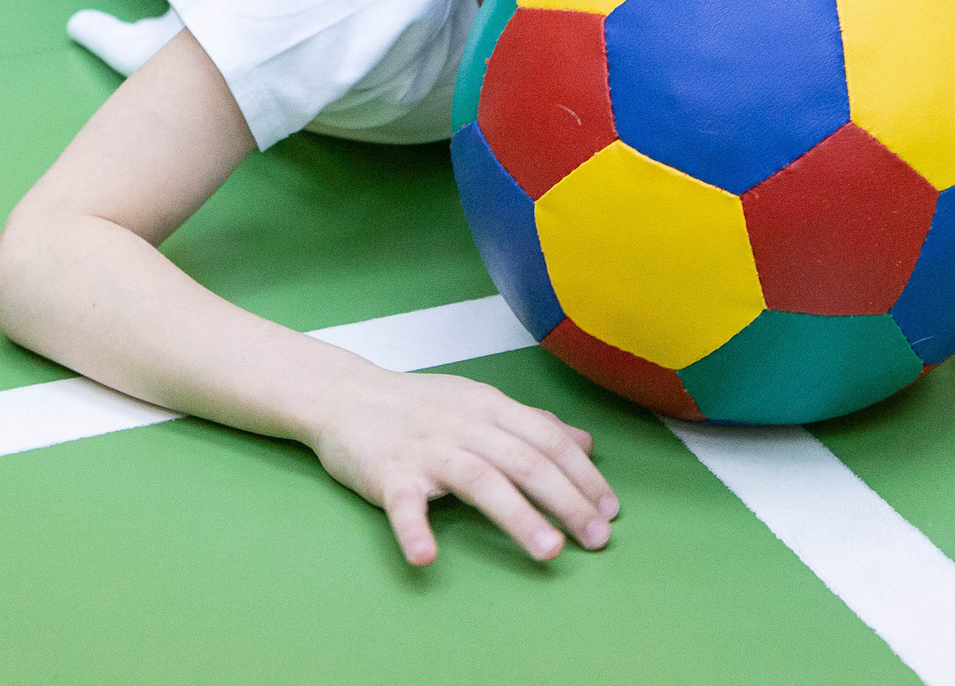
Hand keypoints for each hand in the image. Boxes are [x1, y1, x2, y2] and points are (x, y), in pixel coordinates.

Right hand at [309, 369, 617, 565]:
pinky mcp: (388, 474)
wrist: (345, 395)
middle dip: (567, 500)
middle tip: (597, 538)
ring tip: (549, 550)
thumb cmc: (417, 405)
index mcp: (489, 408)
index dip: (583, 474)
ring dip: (518, 516)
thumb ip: (531, 424)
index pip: (547, 439)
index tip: (610, 509)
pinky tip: (427, 558)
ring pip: (480, 480)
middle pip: (525, 461)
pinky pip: (403, 504)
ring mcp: (427, 450)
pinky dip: (414, 531)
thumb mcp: (479, 403)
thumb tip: (585, 444)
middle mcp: (464, 426)